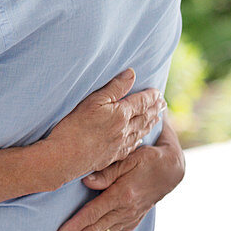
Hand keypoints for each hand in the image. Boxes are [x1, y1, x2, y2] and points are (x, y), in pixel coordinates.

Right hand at [41, 69, 164, 183]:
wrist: (66, 156)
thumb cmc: (75, 126)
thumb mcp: (93, 101)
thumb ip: (114, 88)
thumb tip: (131, 74)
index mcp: (121, 114)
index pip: (141, 102)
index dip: (150, 96)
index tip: (158, 92)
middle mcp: (125, 130)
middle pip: (144, 117)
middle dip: (155, 109)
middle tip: (163, 104)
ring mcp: (120, 144)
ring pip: (141, 132)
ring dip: (151, 123)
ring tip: (157, 117)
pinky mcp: (113, 156)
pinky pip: (132, 146)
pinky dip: (139, 139)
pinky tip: (140, 138)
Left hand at [54, 120, 184, 230]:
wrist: (170, 170)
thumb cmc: (145, 160)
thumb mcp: (127, 159)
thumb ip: (106, 172)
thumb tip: (86, 180)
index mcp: (122, 195)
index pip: (93, 214)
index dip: (75, 225)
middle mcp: (126, 211)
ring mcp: (129, 219)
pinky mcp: (131, 223)